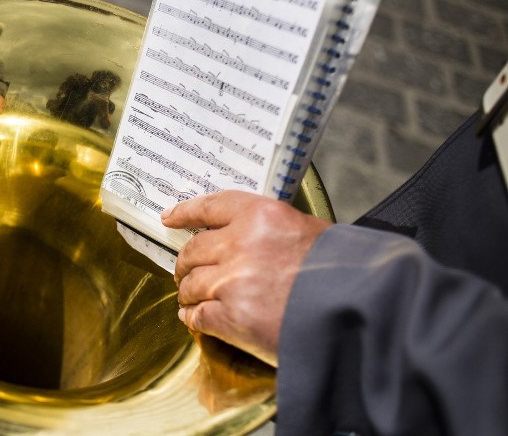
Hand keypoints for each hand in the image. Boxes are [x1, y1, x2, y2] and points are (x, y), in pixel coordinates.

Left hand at [161, 191, 331, 365]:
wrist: (356, 310)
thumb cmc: (341, 271)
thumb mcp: (308, 229)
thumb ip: (271, 229)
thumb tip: (248, 236)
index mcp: (260, 215)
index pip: (210, 207)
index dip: (185, 213)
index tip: (170, 217)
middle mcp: (239, 244)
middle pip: (193, 250)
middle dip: (185, 263)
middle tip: (184, 271)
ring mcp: (232, 282)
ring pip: (191, 284)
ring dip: (188, 292)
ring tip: (191, 298)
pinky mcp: (231, 318)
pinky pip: (198, 316)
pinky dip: (194, 318)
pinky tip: (195, 318)